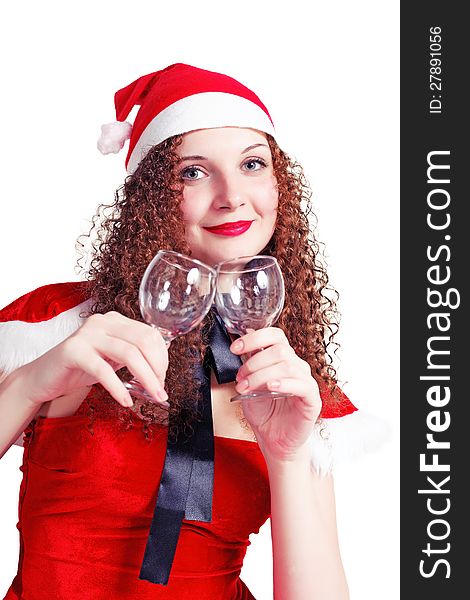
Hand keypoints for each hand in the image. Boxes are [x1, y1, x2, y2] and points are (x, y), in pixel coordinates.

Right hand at [22, 311, 168, 408]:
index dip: (162, 358)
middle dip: (157, 368)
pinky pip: (103, 369)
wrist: (42, 378)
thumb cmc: (81, 369)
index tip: (163, 379)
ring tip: (153, 396)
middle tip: (160, 391)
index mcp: (115, 320)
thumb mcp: (112, 359)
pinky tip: (126, 401)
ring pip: (129, 353)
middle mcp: (102, 321)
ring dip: (146, 378)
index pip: (150, 334)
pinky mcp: (73, 350)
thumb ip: (134, 356)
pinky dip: (118, 387)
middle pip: (143, 341)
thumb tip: (162, 368)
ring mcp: (87, 334)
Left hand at [230, 327, 321, 462]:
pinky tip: (271, 387)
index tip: (235, 348)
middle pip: (279, 349)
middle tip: (240, 377)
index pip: (275, 335)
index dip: (254, 338)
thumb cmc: (264, 413)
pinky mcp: (312, 399)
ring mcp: (305, 381)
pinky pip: (302, 385)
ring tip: (247, 387)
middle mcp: (296, 367)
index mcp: (283, 359)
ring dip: (261, 375)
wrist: (273, 440)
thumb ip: (248, 364)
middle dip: (254, 362)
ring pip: (287, 365)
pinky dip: (284, 383)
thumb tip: (242, 343)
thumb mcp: (249, 385)